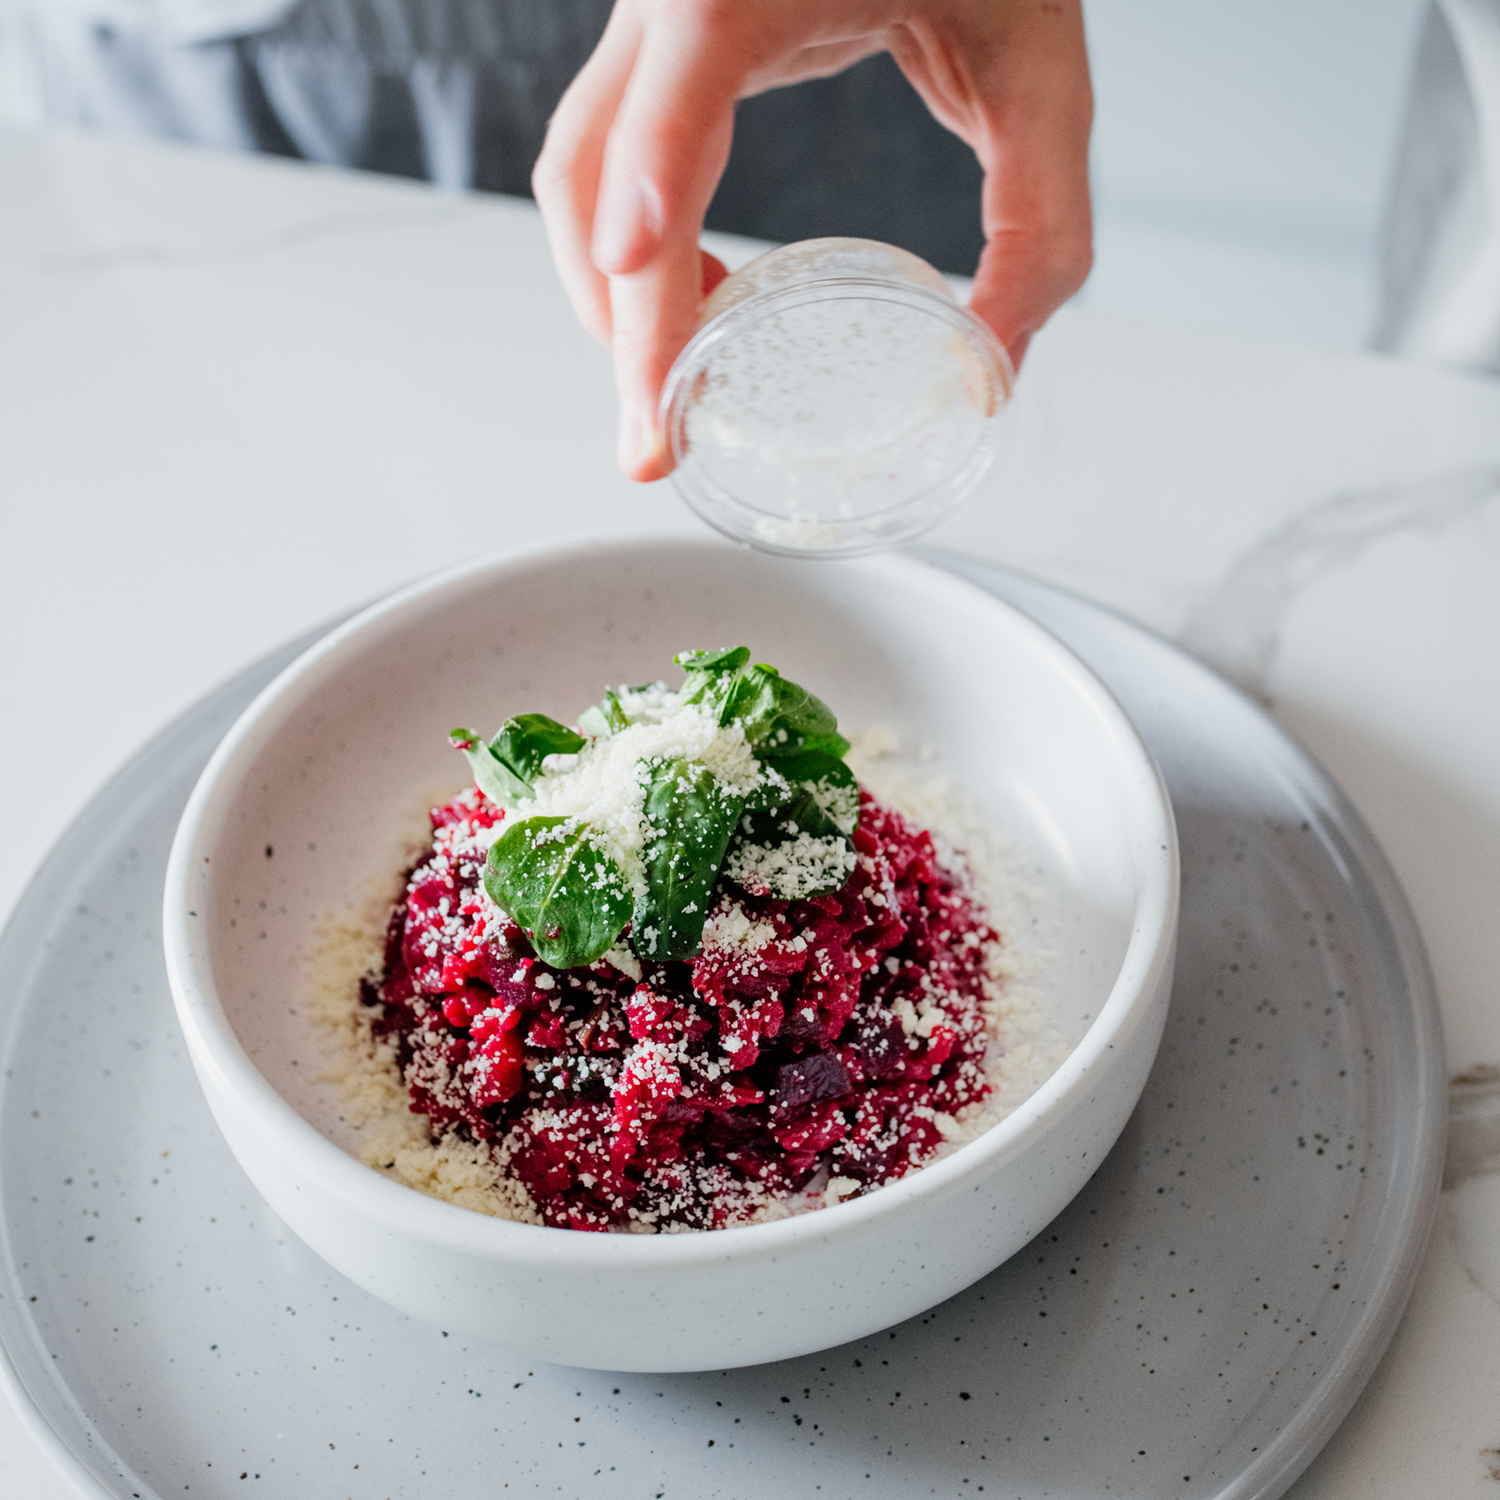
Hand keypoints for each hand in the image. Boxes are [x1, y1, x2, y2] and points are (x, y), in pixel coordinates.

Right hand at [533, 0, 1093, 480]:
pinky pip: (603, 167)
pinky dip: (630, 254)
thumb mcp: (1039, 68)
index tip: (642, 297)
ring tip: (676, 390)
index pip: (675, 100)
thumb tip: (995, 362)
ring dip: (611, 299)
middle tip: (655, 440)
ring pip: (574, 179)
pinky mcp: (659, 56)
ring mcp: (651, 24)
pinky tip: (697, 305)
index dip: (650, 194)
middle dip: (619, 325)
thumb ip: (1041, 220)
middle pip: (592, 174)